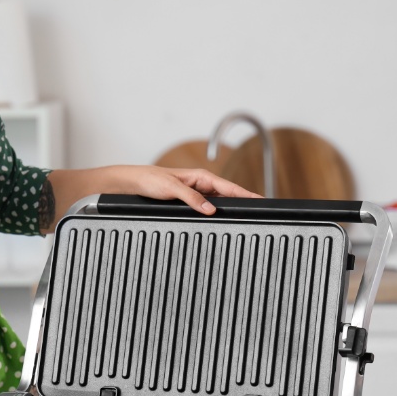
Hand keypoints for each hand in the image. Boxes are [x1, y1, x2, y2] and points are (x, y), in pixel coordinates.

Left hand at [119, 166, 259, 213]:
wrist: (135, 182)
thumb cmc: (151, 180)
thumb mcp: (171, 189)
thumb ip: (191, 198)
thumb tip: (210, 209)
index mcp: (201, 176)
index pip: (230, 187)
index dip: (247, 194)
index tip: (261, 200)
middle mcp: (202, 184)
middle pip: (229, 195)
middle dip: (242, 202)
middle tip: (260, 212)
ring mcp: (197, 192)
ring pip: (219, 202)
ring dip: (230, 208)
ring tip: (244, 217)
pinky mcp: (190, 200)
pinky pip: (208, 206)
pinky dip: (216, 212)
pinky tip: (221, 218)